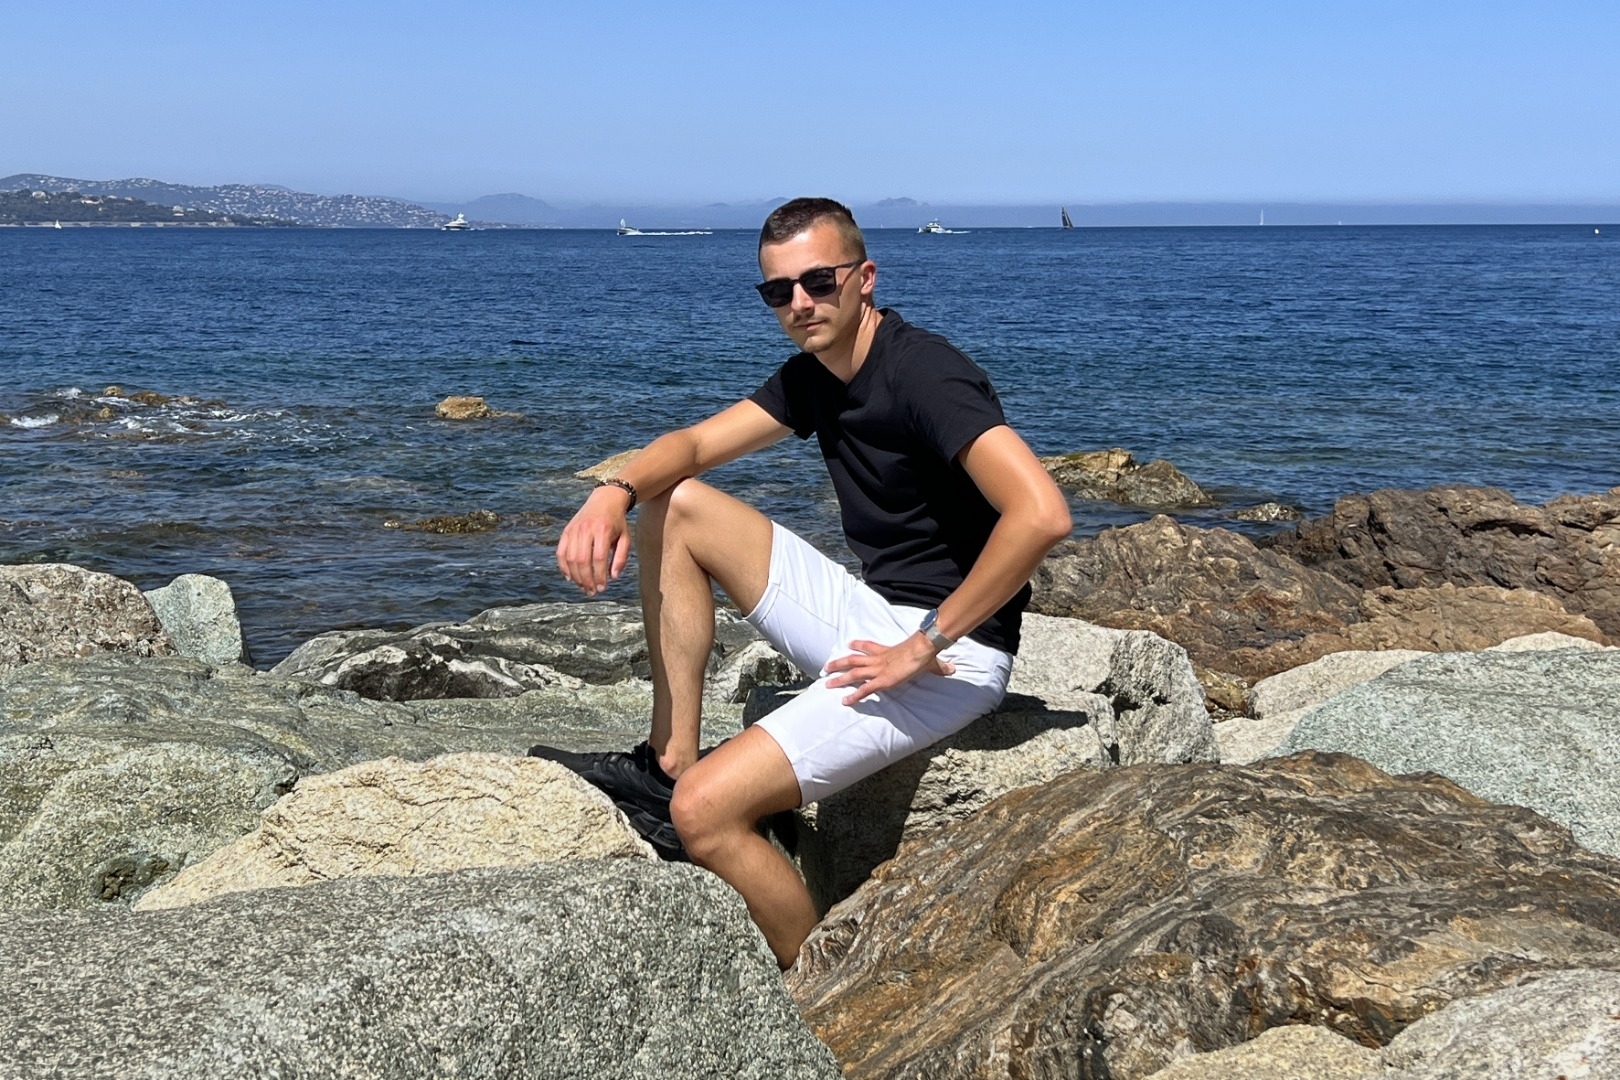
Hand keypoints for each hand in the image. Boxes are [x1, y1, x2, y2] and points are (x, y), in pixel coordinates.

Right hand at [555, 486, 632, 594]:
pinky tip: (570, 577)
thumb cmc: (617, 522)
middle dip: (586, 579)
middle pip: (582, 560)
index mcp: (603, 530)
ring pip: (570, 558)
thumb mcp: (626, 538)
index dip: (599, 576)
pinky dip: (563, 567)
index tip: (602, 588)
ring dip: (575, 576)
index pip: (599, 558)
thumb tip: (613, 577)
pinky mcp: (566, 531)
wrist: (605, 500)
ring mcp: (574, 529)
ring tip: (583, 587)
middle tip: (592, 592)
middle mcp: (586, 529)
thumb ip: (621, 558)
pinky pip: (561, 552)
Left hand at [824, 633, 956, 705]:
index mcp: (888, 652)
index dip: (858, 645)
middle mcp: (879, 660)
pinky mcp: (882, 681)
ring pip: (853, 673)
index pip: (870, 646)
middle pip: (854, 659)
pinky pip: (864, 690)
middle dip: (839, 663)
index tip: (849, 644)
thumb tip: (953, 669)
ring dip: (839, 677)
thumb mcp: (930, 660)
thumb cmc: (925, 652)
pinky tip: (844, 702)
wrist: (922, 649)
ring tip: (827, 682)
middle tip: (826, 667)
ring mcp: (878, 670)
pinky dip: (853, 696)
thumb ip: (939, 667)